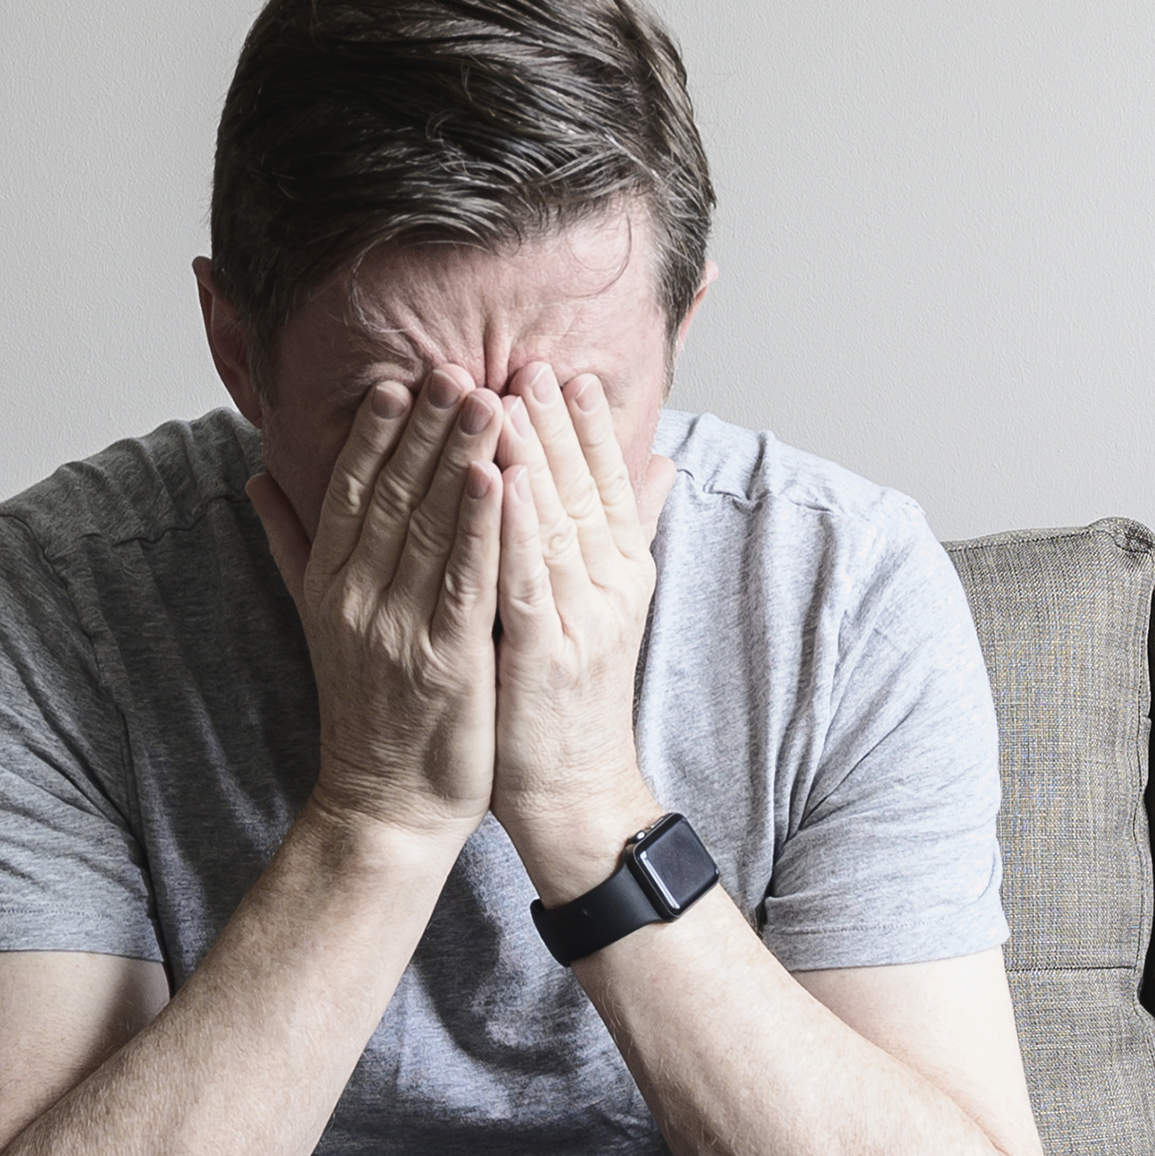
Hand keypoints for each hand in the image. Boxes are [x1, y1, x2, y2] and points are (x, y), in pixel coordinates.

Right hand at [245, 373, 503, 841]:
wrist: (383, 803)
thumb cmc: (365, 709)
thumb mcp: (317, 620)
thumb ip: (290, 544)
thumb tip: (255, 477)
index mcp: (330, 585)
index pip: (351, 493)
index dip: (372, 435)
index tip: (395, 381)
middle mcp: (358, 600)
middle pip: (392, 497)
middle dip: (423, 428)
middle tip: (452, 366)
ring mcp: (400, 630)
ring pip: (431, 529)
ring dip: (459, 458)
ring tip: (486, 398)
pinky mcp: (447, 661)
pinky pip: (466, 581)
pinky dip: (483, 527)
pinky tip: (500, 479)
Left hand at [485, 359, 674, 905]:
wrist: (574, 793)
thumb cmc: (569, 698)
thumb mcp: (604, 606)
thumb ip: (626, 531)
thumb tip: (660, 462)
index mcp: (623, 572)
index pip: (608, 482)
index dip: (585, 425)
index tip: (562, 370)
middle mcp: (612, 588)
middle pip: (584, 489)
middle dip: (553, 423)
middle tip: (528, 362)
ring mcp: (584, 619)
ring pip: (556, 523)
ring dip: (529, 457)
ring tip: (502, 397)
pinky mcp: (548, 654)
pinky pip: (528, 579)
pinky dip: (514, 527)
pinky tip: (494, 481)